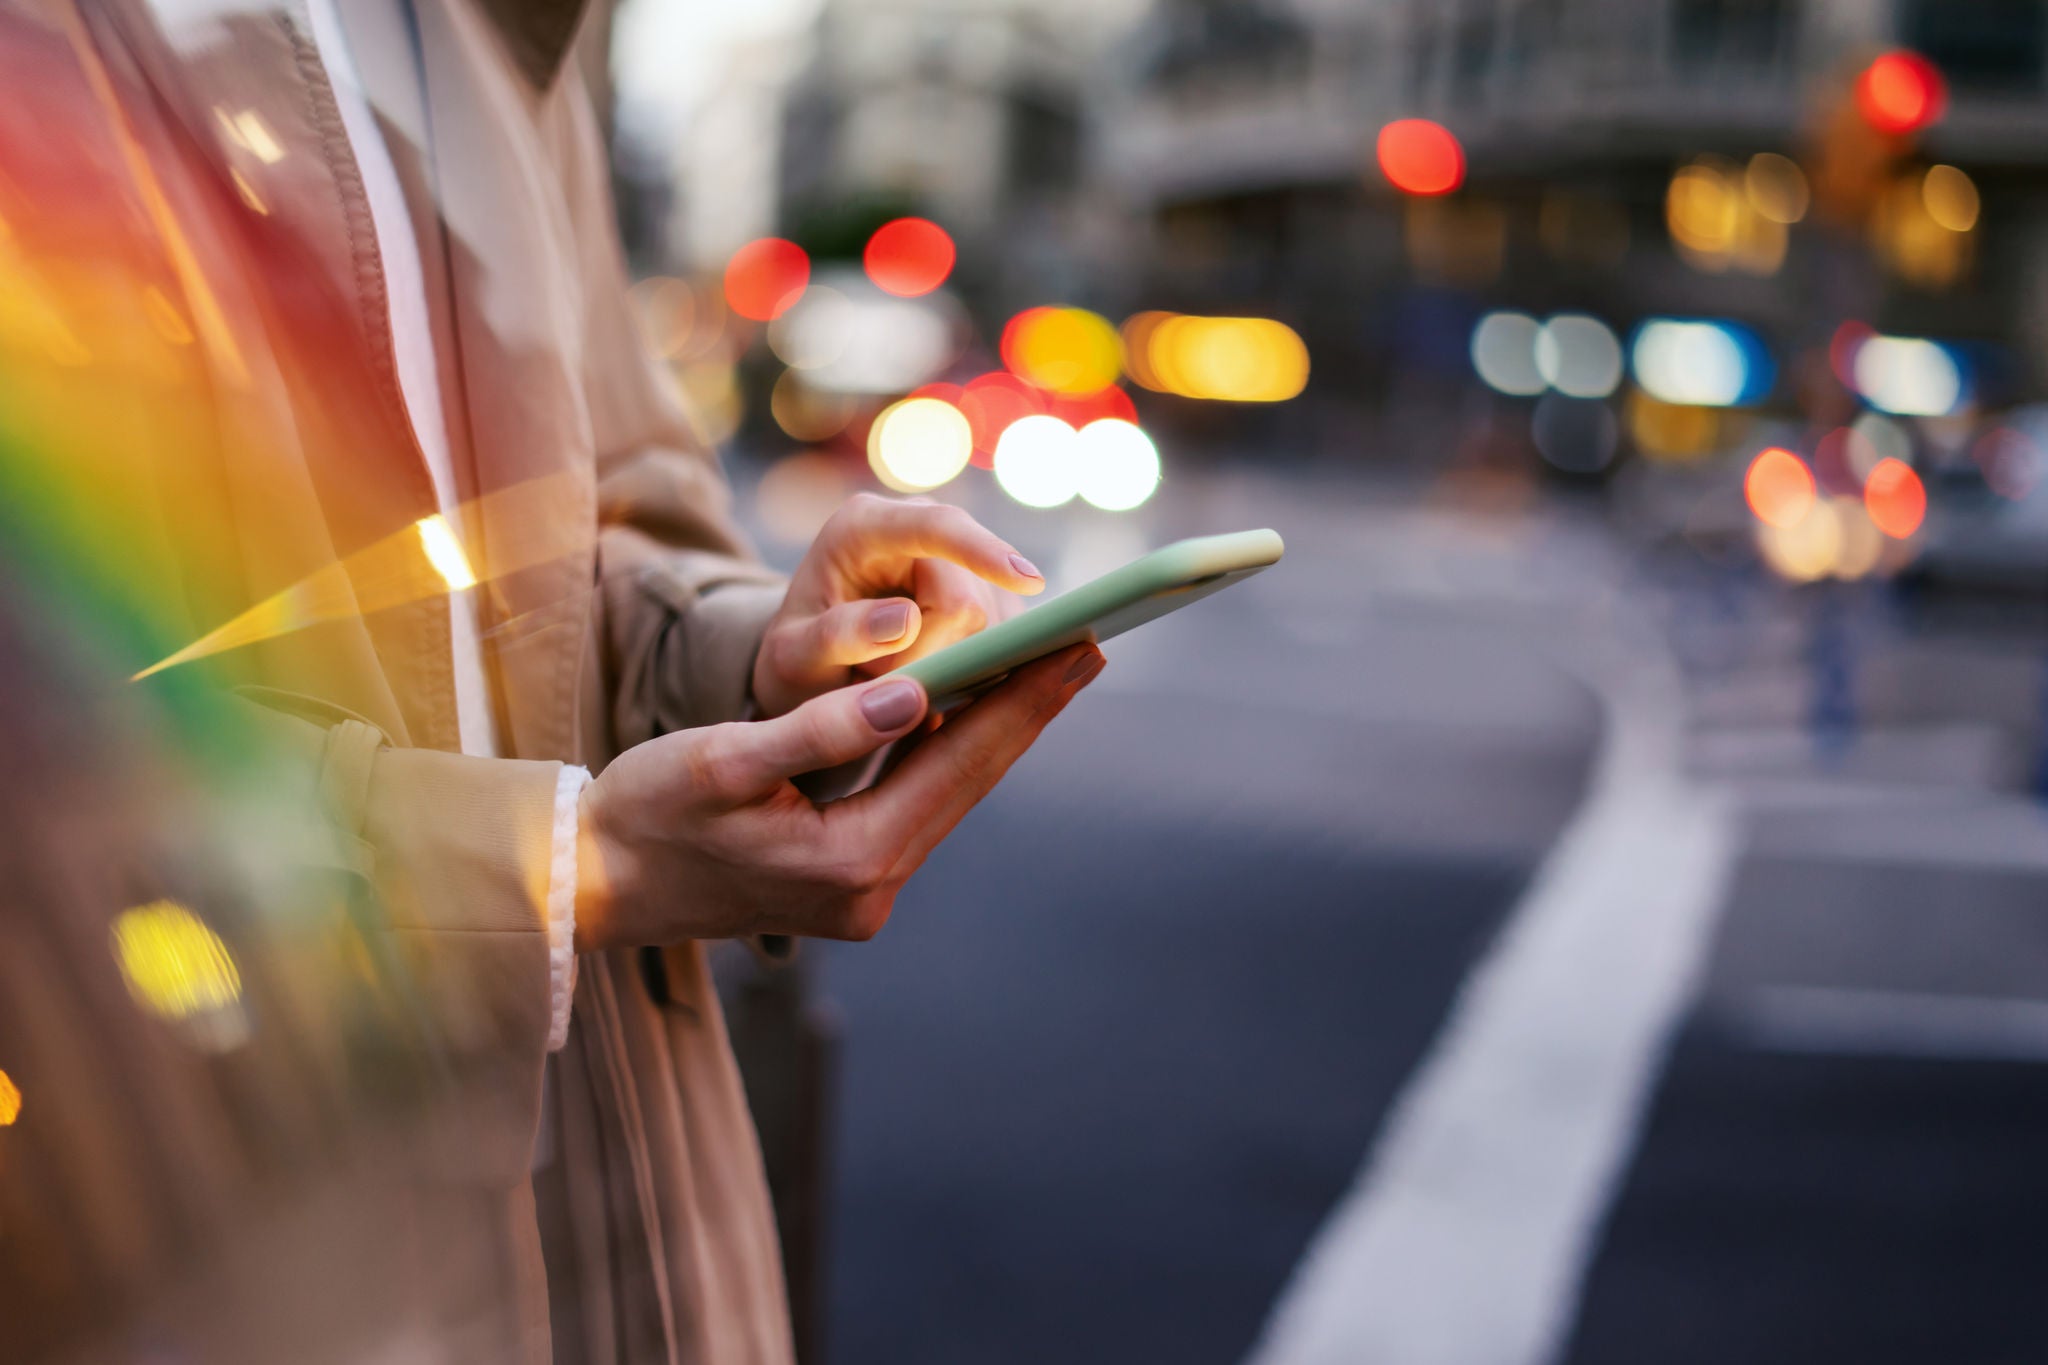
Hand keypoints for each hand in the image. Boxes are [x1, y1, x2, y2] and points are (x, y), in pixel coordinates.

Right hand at [575, 643, 1105, 948]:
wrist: (594, 886)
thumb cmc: (645, 817)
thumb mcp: (722, 763)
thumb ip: (819, 732)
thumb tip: (910, 694)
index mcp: (849, 862)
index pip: (959, 763)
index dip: (1023, 699)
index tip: (1081, 645)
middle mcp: (870, 889)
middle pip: (968, 781)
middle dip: (1026, 709)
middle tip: (1088, 643)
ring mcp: (861, 894)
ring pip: (946, 793)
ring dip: (993, 730)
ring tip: (1046, 667)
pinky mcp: (845, 884)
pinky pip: (915, 805)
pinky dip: (946, 755)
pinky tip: (970, 713)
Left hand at [750, 493, 1044, 718]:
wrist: (812, 662)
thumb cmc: (799, 657)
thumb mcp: (794, 656)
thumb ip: (837, 636)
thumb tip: (906, 620)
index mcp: (865, 526)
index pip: (937, 527)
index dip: (983, 552)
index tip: (1028, 579)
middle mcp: (921, 527)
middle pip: (969, 602)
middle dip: (931, 655)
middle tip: (876, 679)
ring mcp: (959, 559)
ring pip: (993, 628)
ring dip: (948, 667)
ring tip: (894, 674)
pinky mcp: (986, 593)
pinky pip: (1003, 640)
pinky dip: (970, 671)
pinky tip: (930, 675)